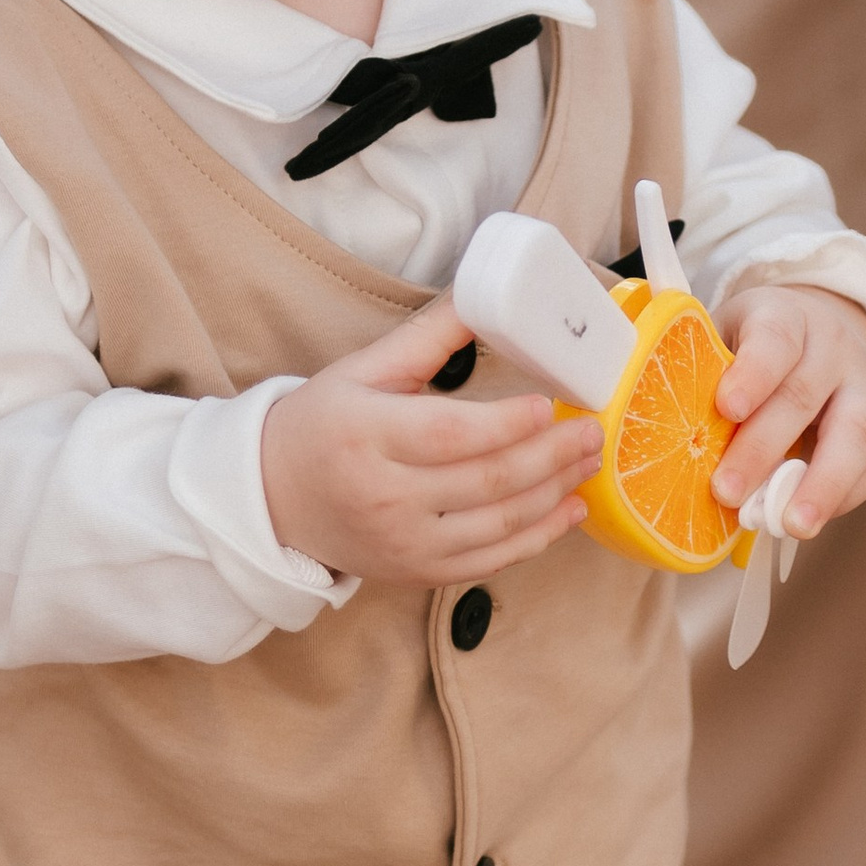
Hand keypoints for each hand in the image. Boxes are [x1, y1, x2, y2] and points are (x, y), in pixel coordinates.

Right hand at [261, 299, 601, 586]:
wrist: (272, 500)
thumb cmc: (322, 425)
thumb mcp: (362, 369)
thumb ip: (429, 336)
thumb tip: (488, 293)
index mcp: (365, 434)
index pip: (451, 434)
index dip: (508, 423)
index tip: (549, 404)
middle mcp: (385, 496)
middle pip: (487, 479)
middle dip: (553, 455)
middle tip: (592, 430)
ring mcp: (405, 542)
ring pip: (500, 523)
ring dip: (556, 491)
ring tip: (589, 460)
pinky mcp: (420, 573)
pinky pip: (494, 560)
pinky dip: (540, 536)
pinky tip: (570, 509)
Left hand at [710, 287, 865, 538]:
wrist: (822, 340)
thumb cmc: (754, 353)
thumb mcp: (724, 341)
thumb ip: (703, 379)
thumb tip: (676, 439)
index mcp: (786, 316)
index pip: (775, 338)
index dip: (753, 373)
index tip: (728, 408)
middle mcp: (833, 345)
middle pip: (804, 393)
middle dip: (763, 448)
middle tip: (727, 492)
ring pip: (856, 432)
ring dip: (822, 484)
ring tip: (791, 525)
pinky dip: (843, 496)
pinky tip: (808, 518)